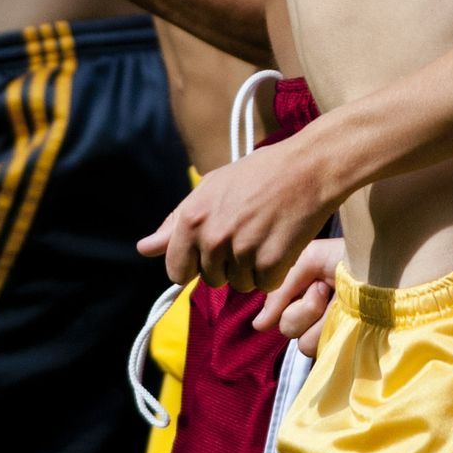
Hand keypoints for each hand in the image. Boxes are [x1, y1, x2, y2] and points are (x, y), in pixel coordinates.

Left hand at [138, 136, 333, 291]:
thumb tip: (144, 249)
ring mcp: (243, 252)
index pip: (176, 271)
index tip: (211, 254)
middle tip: (248, 234)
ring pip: (239, 285)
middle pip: (211, 280)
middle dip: (227, 265)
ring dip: (252, 269)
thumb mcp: (210, 189)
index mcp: (192, 219)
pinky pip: (266, 285)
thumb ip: (175, 222)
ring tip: (266, 235)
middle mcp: (213, 238)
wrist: (309, 167)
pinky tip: (281, 243)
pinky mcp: (272, 262)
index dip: (194, 265)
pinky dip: (275, 271)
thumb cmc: (259, 174)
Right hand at [253, 237, 344, 354]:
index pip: (276, 308)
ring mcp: (329, 333)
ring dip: (321, 319)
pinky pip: (321, 349)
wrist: (384, 262)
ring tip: (341, 302)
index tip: (311, 282)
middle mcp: (314, 315)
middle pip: (286, 327)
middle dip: (305, 307)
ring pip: (303, 343)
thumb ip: (281, 289)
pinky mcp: (343, 347)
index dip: (285, 298)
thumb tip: (258, 326)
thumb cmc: (350, 256)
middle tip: (326, 289)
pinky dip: (331, 330)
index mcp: (303, 292)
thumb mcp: (310, 260)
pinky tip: (349, 317)